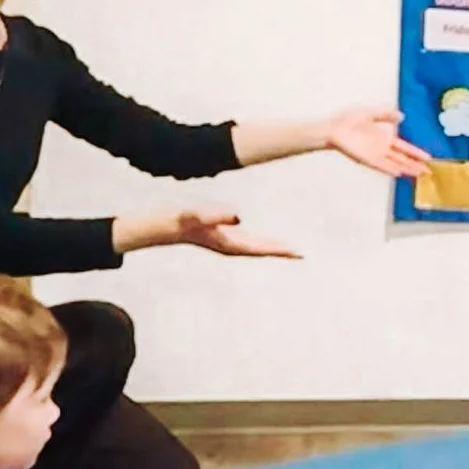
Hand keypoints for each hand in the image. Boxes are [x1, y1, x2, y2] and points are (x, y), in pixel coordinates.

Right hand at [119, 208, 300, 258]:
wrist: (167, 227)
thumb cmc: (183, 220)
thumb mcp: (200, 214)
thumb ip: (219, 215)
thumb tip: (239, 216)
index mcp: (230, 244)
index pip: (261, 248)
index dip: (279, 250)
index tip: (298, 252)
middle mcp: (232, 247)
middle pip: (262, 250)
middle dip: (280, 251)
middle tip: (301, 254)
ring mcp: (227, 244)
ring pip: (256, 248)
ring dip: (272, 249)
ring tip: (289, 250)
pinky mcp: (223, 238)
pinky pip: (248, 243)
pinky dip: (260, 244)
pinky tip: (266, 243)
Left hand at [324, 107, 430, 177]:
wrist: (333, 129)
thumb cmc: (348, 121)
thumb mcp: (370, 114)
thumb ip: (385, 115)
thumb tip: (402, 116)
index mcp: (385, 138)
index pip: (404, 148)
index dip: (416, 152)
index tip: (428, 157)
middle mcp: (382, 149)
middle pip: (403, 159)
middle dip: (415, 165)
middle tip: (429, 171)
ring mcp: (375, 155)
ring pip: (395, 164)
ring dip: (406, 169)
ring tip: (419, 174)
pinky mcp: (367, 159)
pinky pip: (381, 166)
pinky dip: (390, 169)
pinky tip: (399, 173)